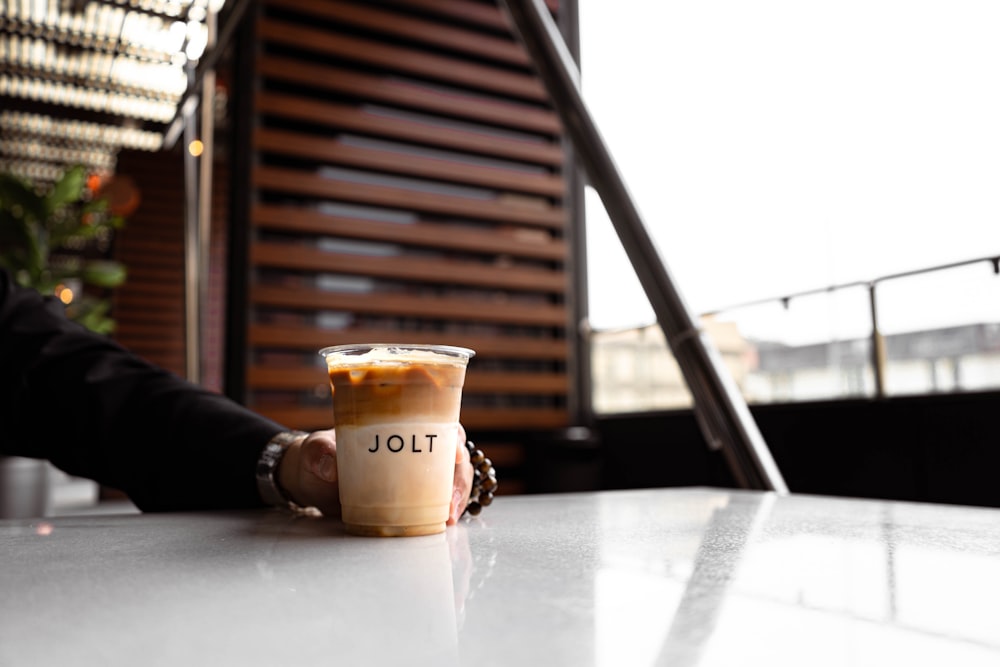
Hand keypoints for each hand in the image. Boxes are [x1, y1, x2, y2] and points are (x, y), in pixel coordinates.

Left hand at [278, 426, 473, 523]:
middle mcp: (415, 446)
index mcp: (400, 423)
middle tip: (451, 502)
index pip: (439, 423)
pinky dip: (445, 512)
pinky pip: (437, 501)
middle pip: (453, 456)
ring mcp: (415, 473)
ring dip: (458, 498)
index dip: (454, 438)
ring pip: (451, 480)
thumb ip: (319, 453)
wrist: (312, 481)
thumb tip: (331, 467)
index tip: (457, 456)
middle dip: (460, 478)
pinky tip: (445, 525)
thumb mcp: (315, 449)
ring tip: (449, 518)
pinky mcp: (411, 497)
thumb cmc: (318, 456)